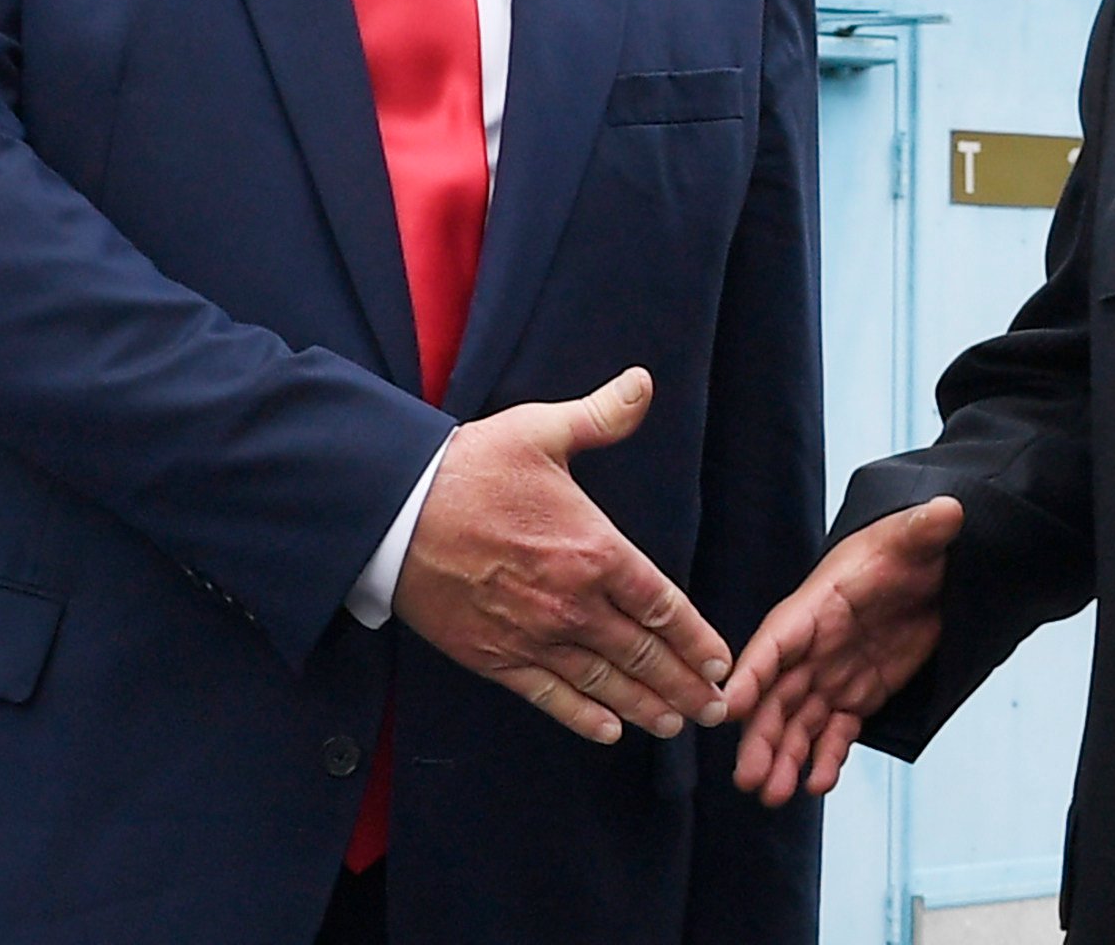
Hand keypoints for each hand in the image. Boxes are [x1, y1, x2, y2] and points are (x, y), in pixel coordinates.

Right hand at [391, 367, 732, 744]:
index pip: (663, 605)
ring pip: (604, 683)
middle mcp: (573, 602)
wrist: (394, 511)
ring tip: (675, 725)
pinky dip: (583, 717)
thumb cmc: (471, 467)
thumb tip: (643, 383)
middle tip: (713, 709)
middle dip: (684, 685)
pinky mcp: (494, 657)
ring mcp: (533, 635)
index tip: (720, 663)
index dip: (696, 639)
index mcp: (595, 549)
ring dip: (645, 707)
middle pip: (643, 654)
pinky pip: (549, 696)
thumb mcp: (540, 430)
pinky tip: (609, 731)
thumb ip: (601, 415)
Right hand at [724, 497, 963, 805]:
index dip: (752, 674)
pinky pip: (834, 731)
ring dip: (785, 757)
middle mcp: (814, 646)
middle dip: (761, 737)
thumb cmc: (907, 549)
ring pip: (798, 722)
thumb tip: (949, 509)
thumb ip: (925, 529)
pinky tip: (819, 784)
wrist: (930, 572)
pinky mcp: (857, 696)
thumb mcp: (914, 537)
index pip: (777, 641)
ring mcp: (832, 674)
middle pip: (777, 695)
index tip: (730, 708)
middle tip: (749, 778)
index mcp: (816, 607)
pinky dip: (826, 757)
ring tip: (775, 796)